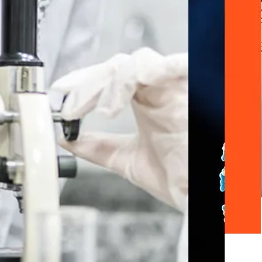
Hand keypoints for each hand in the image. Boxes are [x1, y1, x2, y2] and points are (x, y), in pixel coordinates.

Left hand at [51, 49, 187, 210]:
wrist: (201, 198)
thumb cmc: (182, 179)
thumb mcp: (129, 162)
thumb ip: (99, 148)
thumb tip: (66, 138)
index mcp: (146, 101)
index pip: (110, 75)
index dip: (83, 81)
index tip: (60, 96)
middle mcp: (161, 90)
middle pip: (119, 65)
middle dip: (90, 83)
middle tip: (72, 107)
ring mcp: (177, 89)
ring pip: (140, 62)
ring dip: (113, 82)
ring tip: (103, 109)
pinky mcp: (192, 94)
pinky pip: (176, 66)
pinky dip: (151, 70)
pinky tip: (134, 87)